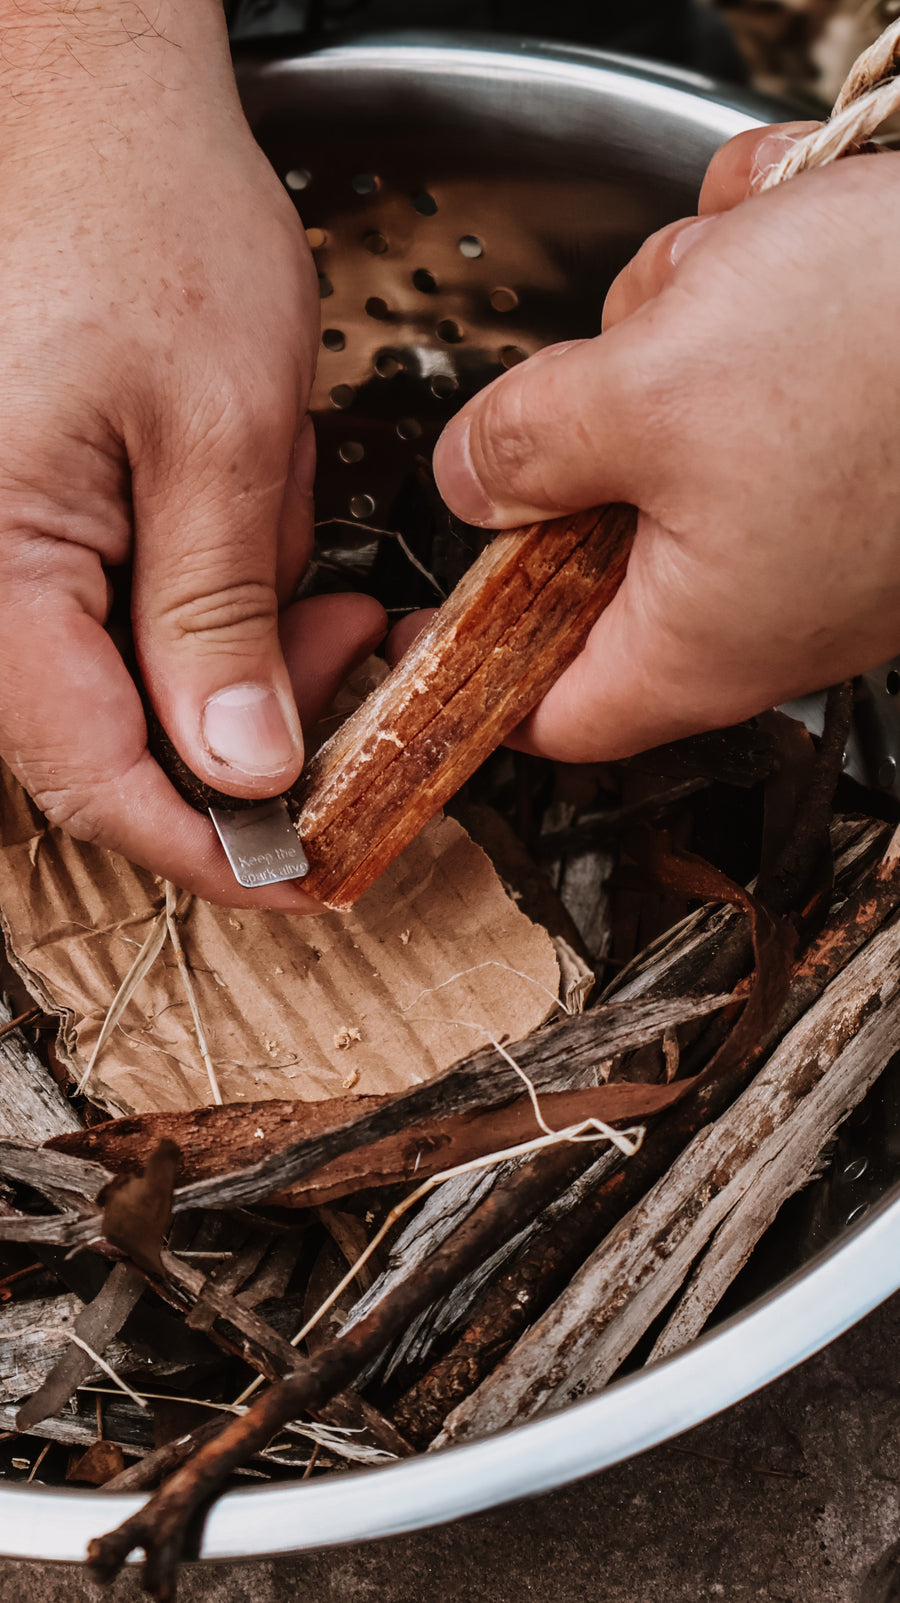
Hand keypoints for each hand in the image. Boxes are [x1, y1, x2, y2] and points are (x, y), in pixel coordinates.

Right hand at [0, 0, 384, 907]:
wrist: (100, 114)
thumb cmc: (143, 225)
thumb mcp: (216, 437)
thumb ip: (217, 620)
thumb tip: (242, 768)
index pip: (90, 775)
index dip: (207, 846)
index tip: (305, 870)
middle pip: (107, 745)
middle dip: (245, 750)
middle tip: (352, 696)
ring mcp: (14, 555)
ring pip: (128, 690)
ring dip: (240, 678)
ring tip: (321, 601)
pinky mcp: (48, 528)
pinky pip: (129, 623)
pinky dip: (217, 622)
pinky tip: (272, 570)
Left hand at [430, 122, 899, 762]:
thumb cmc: (892, 363)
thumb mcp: (648, 390)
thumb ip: (526, 446)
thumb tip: (467, 478)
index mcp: (697, 642)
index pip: (547, 709)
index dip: (469, 666)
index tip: (418, 618)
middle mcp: (760, 604)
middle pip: (596, 537)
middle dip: (591, 425)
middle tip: (623, 359)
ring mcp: (814, 528)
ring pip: (672, 434)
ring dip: (679, 335)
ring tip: (739, 280)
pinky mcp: (854, 454)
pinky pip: (756, 379)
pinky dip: (752, 306)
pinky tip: (787, 255)